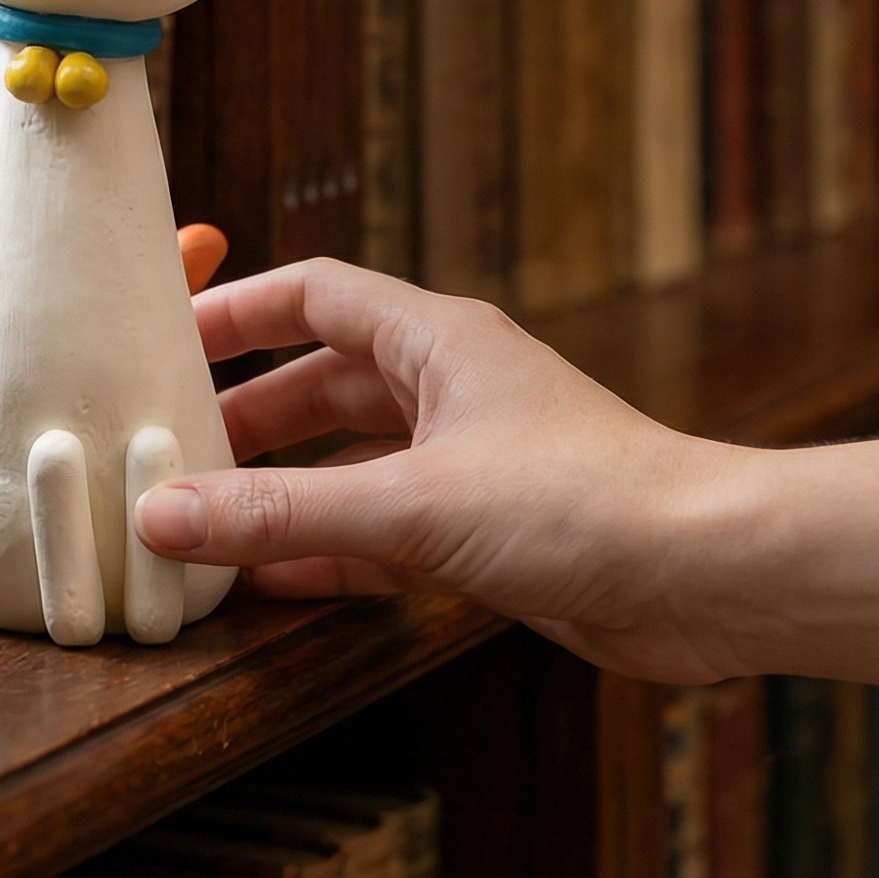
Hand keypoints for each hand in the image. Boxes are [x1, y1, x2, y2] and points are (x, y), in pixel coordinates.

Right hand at [133, 258, 739, 683]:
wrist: (713, 577)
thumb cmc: (590, 501)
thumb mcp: (414, 505)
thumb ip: (283, 514)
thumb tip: (165, 514)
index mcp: (439, 341)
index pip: (315, 295)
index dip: (240, 310)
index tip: (169, 338)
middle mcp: (452, 388)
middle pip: (324, 383)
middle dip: (249, 417)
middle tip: (174, 451)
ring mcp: (472, 459)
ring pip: (351, 462)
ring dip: (284, 491)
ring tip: (206, 523)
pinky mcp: (490, 529)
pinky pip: (385, 530)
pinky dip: (330, 551)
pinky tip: (276, 584)